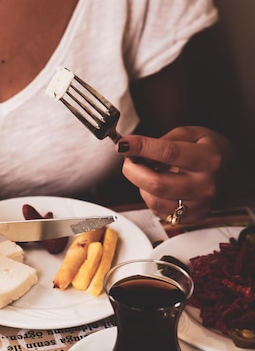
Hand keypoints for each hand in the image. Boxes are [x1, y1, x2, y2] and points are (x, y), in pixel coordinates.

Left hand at [117, 126, 232, 222]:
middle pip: (157, 183)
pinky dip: (150, 197)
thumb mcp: (189, 133)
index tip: (124, 144)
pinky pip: (159, 212)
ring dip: (141, 185)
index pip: (168, 153)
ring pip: (154, 201)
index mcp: (208, 159)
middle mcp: (205, 185)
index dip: (142, 147)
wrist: (226, 168)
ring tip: (145, 173)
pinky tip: (157, 187)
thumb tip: (134, 149)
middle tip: (129, 160)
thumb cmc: (206, 148)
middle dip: (133, 171)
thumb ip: (163, 140)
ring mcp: (200, 205)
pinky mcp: (193, 218)